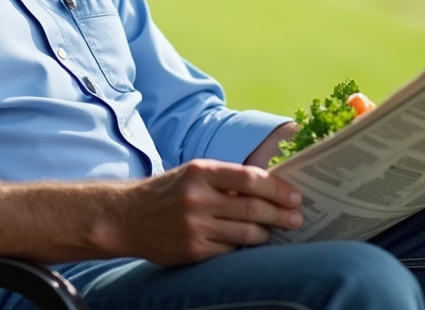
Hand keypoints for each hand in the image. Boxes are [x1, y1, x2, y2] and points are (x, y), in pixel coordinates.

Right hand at [118, 159, 303, 264]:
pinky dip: (242, 248)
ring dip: (265, 233)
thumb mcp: (193, 173)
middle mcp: (198, 199)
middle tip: (296, 217)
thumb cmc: (168, 191)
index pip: (250, 179)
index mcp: (201, 172)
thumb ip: (226, 178)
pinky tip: (248, 244)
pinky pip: (230, 251)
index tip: (295, 196)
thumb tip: (269, 186)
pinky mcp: (193, 251)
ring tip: (273, 231)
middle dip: (280, 214)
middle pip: (253, 209)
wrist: (128, 216)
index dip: (278, 189)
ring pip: (246, 234)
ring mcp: (195, 227)